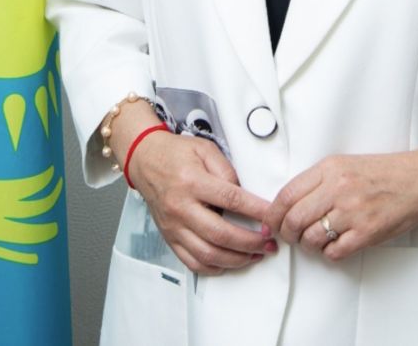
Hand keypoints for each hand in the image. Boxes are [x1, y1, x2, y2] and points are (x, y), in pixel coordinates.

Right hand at [127, 131, 276, 275]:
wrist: (145, 160)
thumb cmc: (175, 153)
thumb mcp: (204, 149)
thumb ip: (226, 169)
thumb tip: (244, 193)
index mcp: (191, 181)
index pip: (231, 199)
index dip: (256, 211)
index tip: (272, 217)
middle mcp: (181, 207)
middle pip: (220, 234)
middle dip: (250, 242)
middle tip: (269, 242)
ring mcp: (174, 226)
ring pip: (207, 254)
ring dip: (236, 259)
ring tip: (255, 254)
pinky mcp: (169, 237)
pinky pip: (192, 262)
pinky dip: (214, 267)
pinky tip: (229, 262)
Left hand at [264, 145, 417, 260]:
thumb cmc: (382, 173)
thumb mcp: (344, 164)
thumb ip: (317, 181)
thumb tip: (289, 204)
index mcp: (329, 168)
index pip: (287, 194)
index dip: (273, 213)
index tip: (270, 222)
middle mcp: (338, 188)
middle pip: (294, 219)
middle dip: (287, 233)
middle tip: (290, 236)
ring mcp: (352, 212)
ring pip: (311, 238)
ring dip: (308, 245)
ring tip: (314, 240)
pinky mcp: (366, 233)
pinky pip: (334, 252)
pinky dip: (328, 253)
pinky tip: (334, 245)